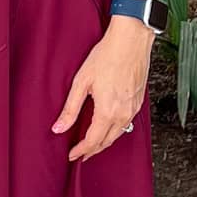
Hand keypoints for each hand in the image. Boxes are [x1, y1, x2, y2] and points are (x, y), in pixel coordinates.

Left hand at [52, 16, 152, 162]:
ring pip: (118, 134)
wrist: (131, 40)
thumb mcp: (82, 82)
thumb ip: (70, 108)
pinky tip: (108, 126)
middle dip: (93, 150)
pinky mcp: (138, 102)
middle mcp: (123, 114)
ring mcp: (133, 109)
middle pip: (106, 142)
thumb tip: (58, 128)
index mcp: (107, 111)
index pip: (93, 141)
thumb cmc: (107, 56)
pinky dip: (115, 131)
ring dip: (104, 142)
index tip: (72, 155)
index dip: (81, 151)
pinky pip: (126, 124)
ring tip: (92, 144)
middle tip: (80, 154)